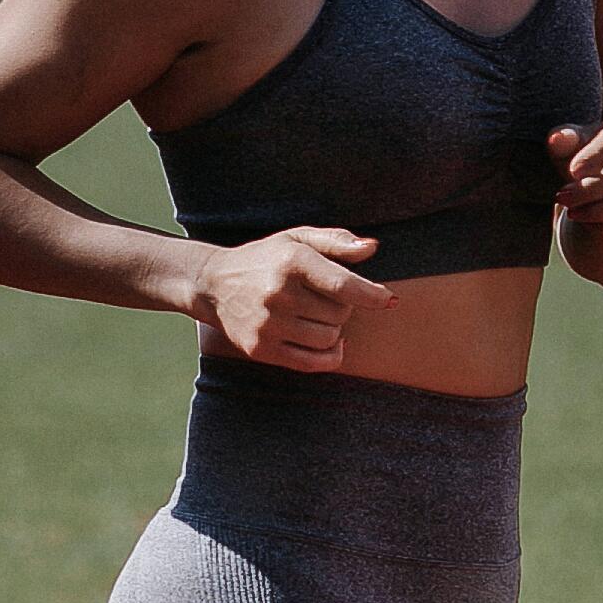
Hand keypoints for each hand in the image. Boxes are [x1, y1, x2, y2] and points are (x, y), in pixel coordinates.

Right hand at [194, 227, 389, 369]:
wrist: (213, 285)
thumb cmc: (265, 259)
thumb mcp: (297, 239)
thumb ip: (336, 242)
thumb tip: (372, 248)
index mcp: (291, 261)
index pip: (344, 285)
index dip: (372, 295)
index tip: (389, 300)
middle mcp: (278, 293)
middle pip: (340, 314)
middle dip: (343, 307)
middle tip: (325, 298)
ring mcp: (268, 324)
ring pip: (330, 339)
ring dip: (334, 330)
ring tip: (318, 316)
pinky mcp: (261, 349)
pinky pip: (313, 363)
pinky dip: (330, 356)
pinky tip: (330, 344)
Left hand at [544, 116, 602, 245]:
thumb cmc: (586, 155)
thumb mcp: (572, 144)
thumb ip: (564, 139)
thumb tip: (556, 139)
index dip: (598, 153)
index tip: (573, 171)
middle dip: (591, 189)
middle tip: (562, 197)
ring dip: (600, 210)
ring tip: (572, 212)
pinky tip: (589, 226)